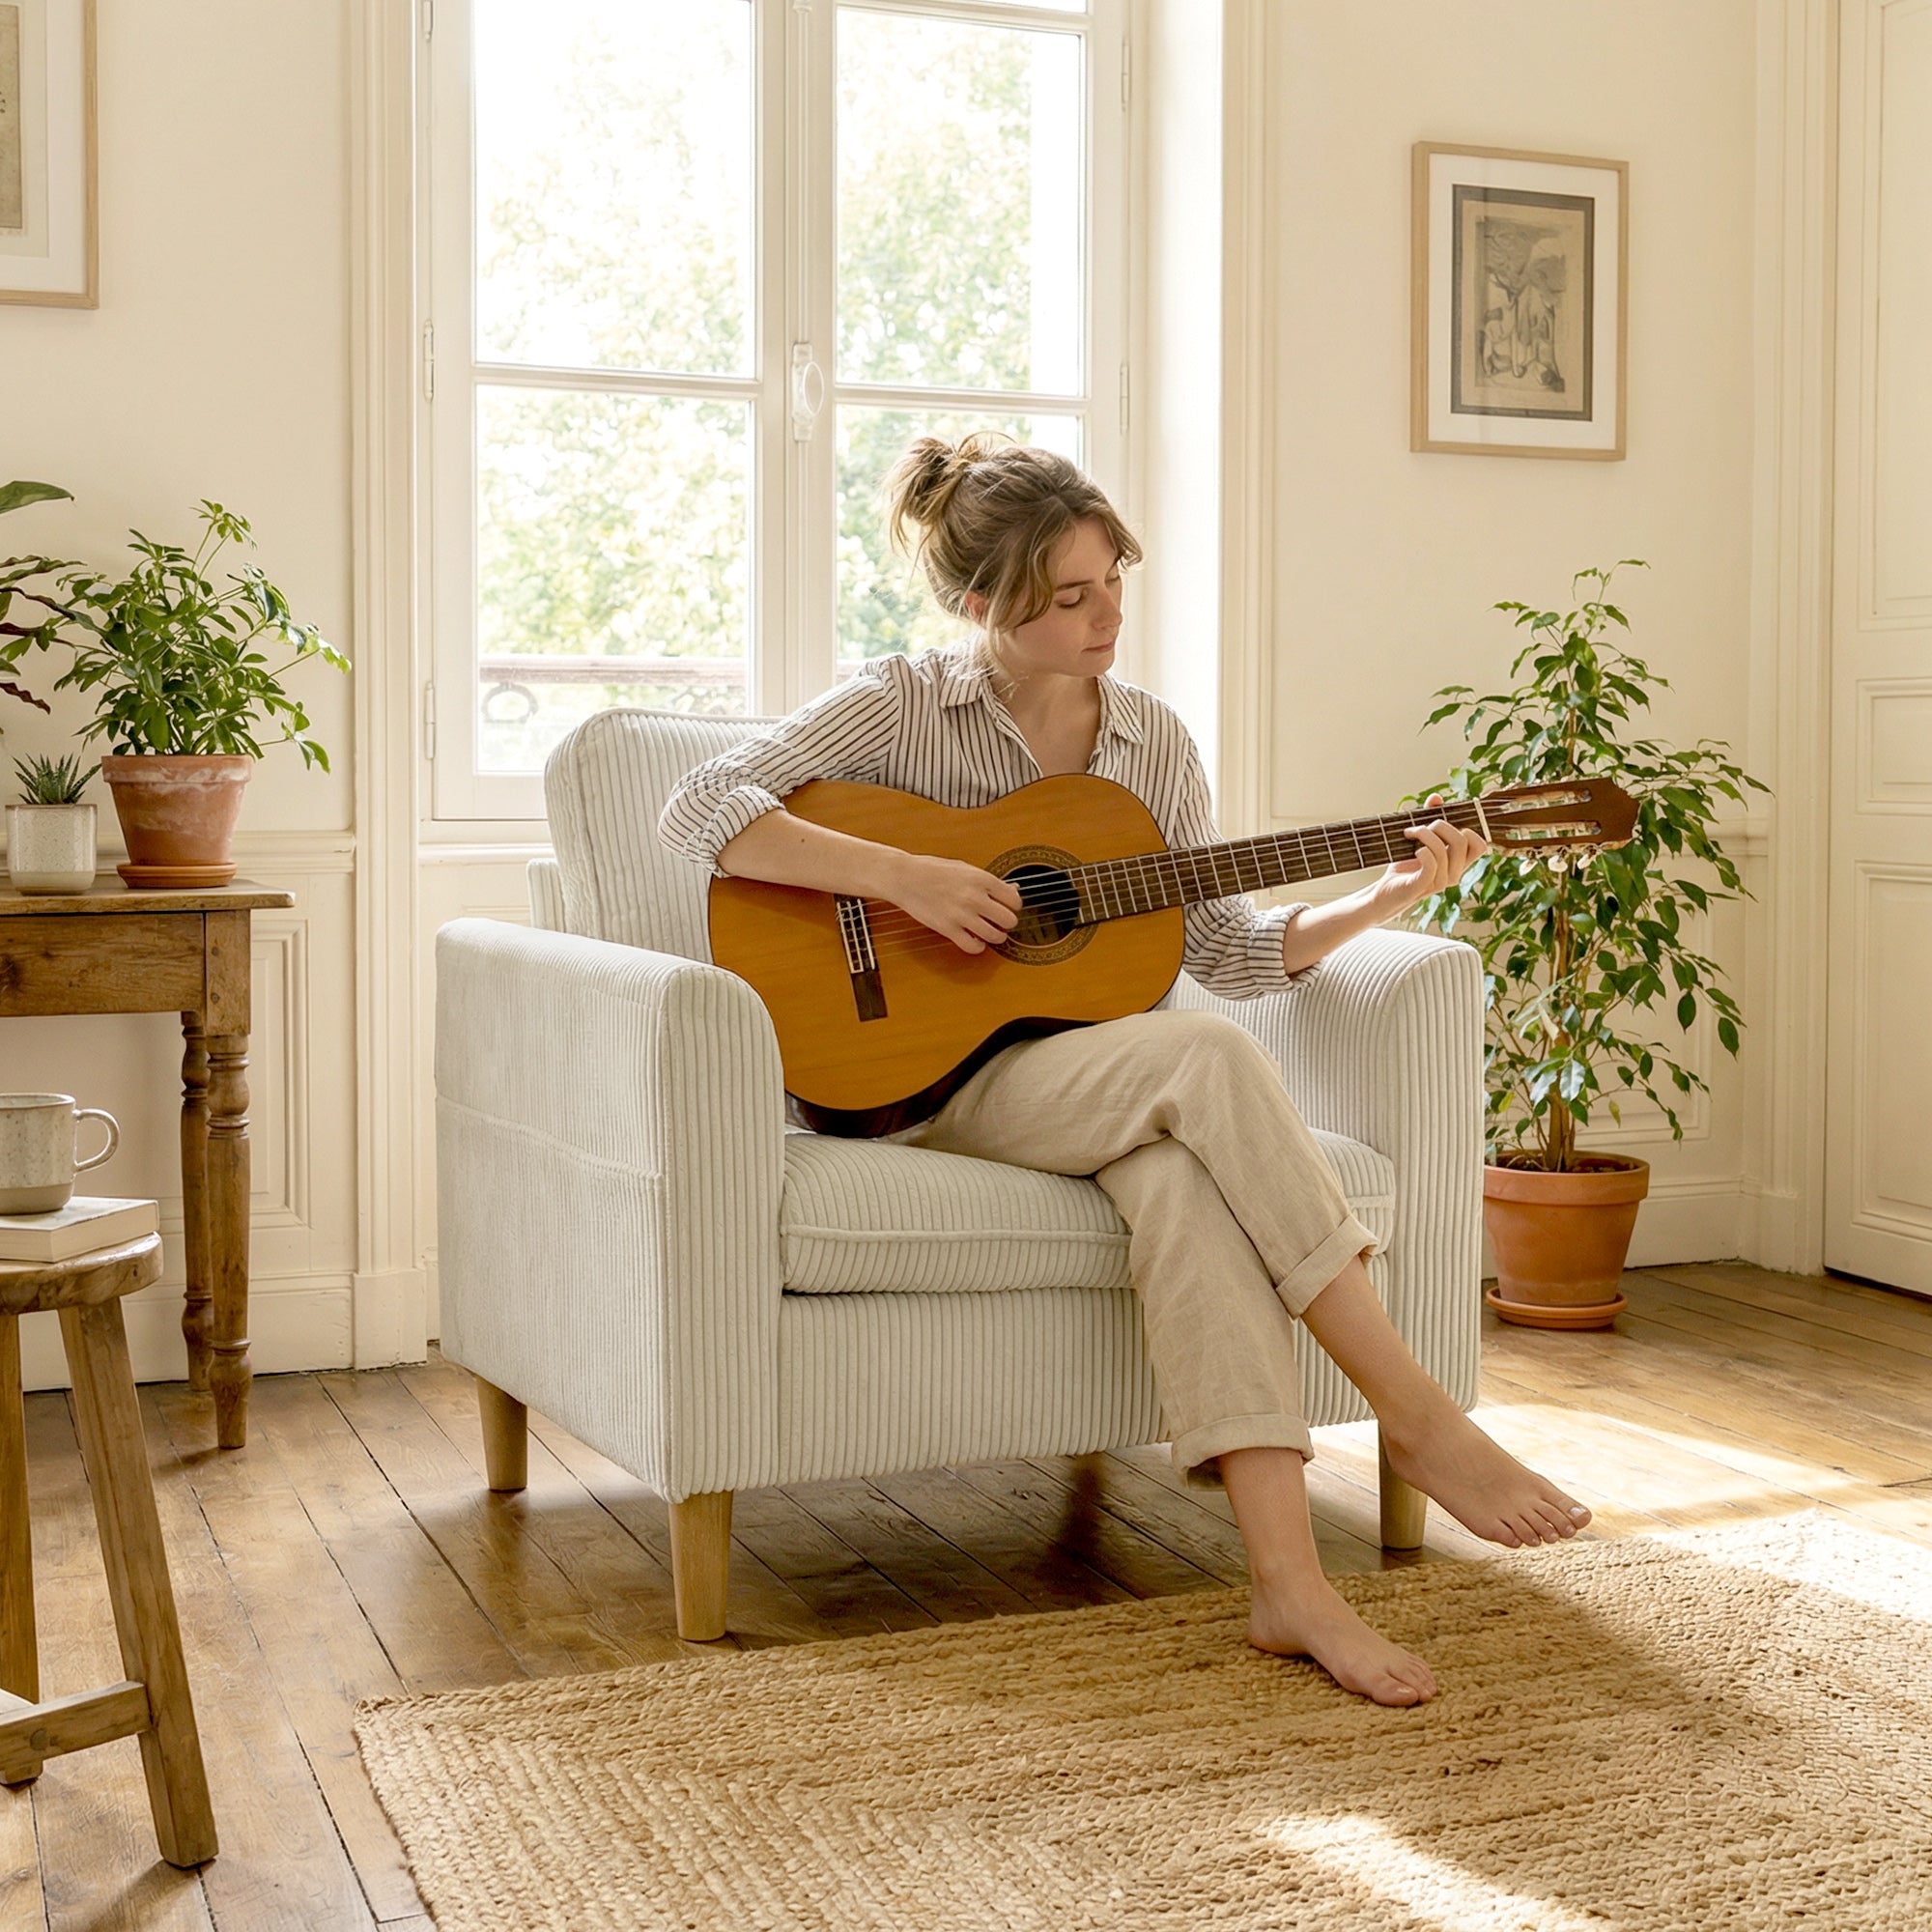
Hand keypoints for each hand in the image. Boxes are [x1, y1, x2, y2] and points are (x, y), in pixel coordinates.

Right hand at [889, 852, 1022, 953]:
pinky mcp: (947, 928)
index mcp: (981, 878)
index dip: (1013, 905)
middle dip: (1007, 922)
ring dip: (996, 937)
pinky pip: (973, 946)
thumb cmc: (933, 870)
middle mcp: (974, 897)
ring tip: (990, 933)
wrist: (905, 877)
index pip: (1013, 900)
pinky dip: (978, 947)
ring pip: (995, 936)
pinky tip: (975, 940)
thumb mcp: (965, 868)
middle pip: (1009, 920)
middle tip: (999, 921)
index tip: (1006, 907)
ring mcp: (961, 914)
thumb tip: (1012, 891)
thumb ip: (988, 882)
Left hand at [1373, 795, 1487, 915]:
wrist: (1384, 892)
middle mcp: (1453, 874)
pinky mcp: (1421, 886)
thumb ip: (1429, 819)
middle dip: (1440, 825)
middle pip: (1462, 841)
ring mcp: (1439, 882)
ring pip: (1444, 850)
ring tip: (1409, 833)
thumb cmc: (1404, 866)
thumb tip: (1436, 798)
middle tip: (1419, 827)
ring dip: (1424, 834)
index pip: (1480, 846)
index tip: (1445, 824)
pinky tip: (1414, 851)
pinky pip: (1431, 865)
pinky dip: (1423, 852)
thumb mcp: (1418, 840)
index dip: (1469, 830)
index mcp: (1458, 863)